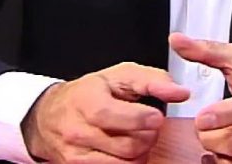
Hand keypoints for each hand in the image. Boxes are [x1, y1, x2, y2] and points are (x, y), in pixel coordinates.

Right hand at [21, 62, 190, 162]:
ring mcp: (77, 154)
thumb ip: (153, 80)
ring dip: (142, 152)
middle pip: (127, 144)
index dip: (141, 118)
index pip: (112, 115)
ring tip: (139, 137)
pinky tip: (128, 150)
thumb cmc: (90, 93)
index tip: (156, 117)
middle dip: (148, 136)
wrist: (51, 116)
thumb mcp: (119, 76)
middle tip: (149, 125)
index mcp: (86, 100)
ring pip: (126, 163)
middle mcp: (78, 130)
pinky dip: (130, 163)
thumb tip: (180, 92)